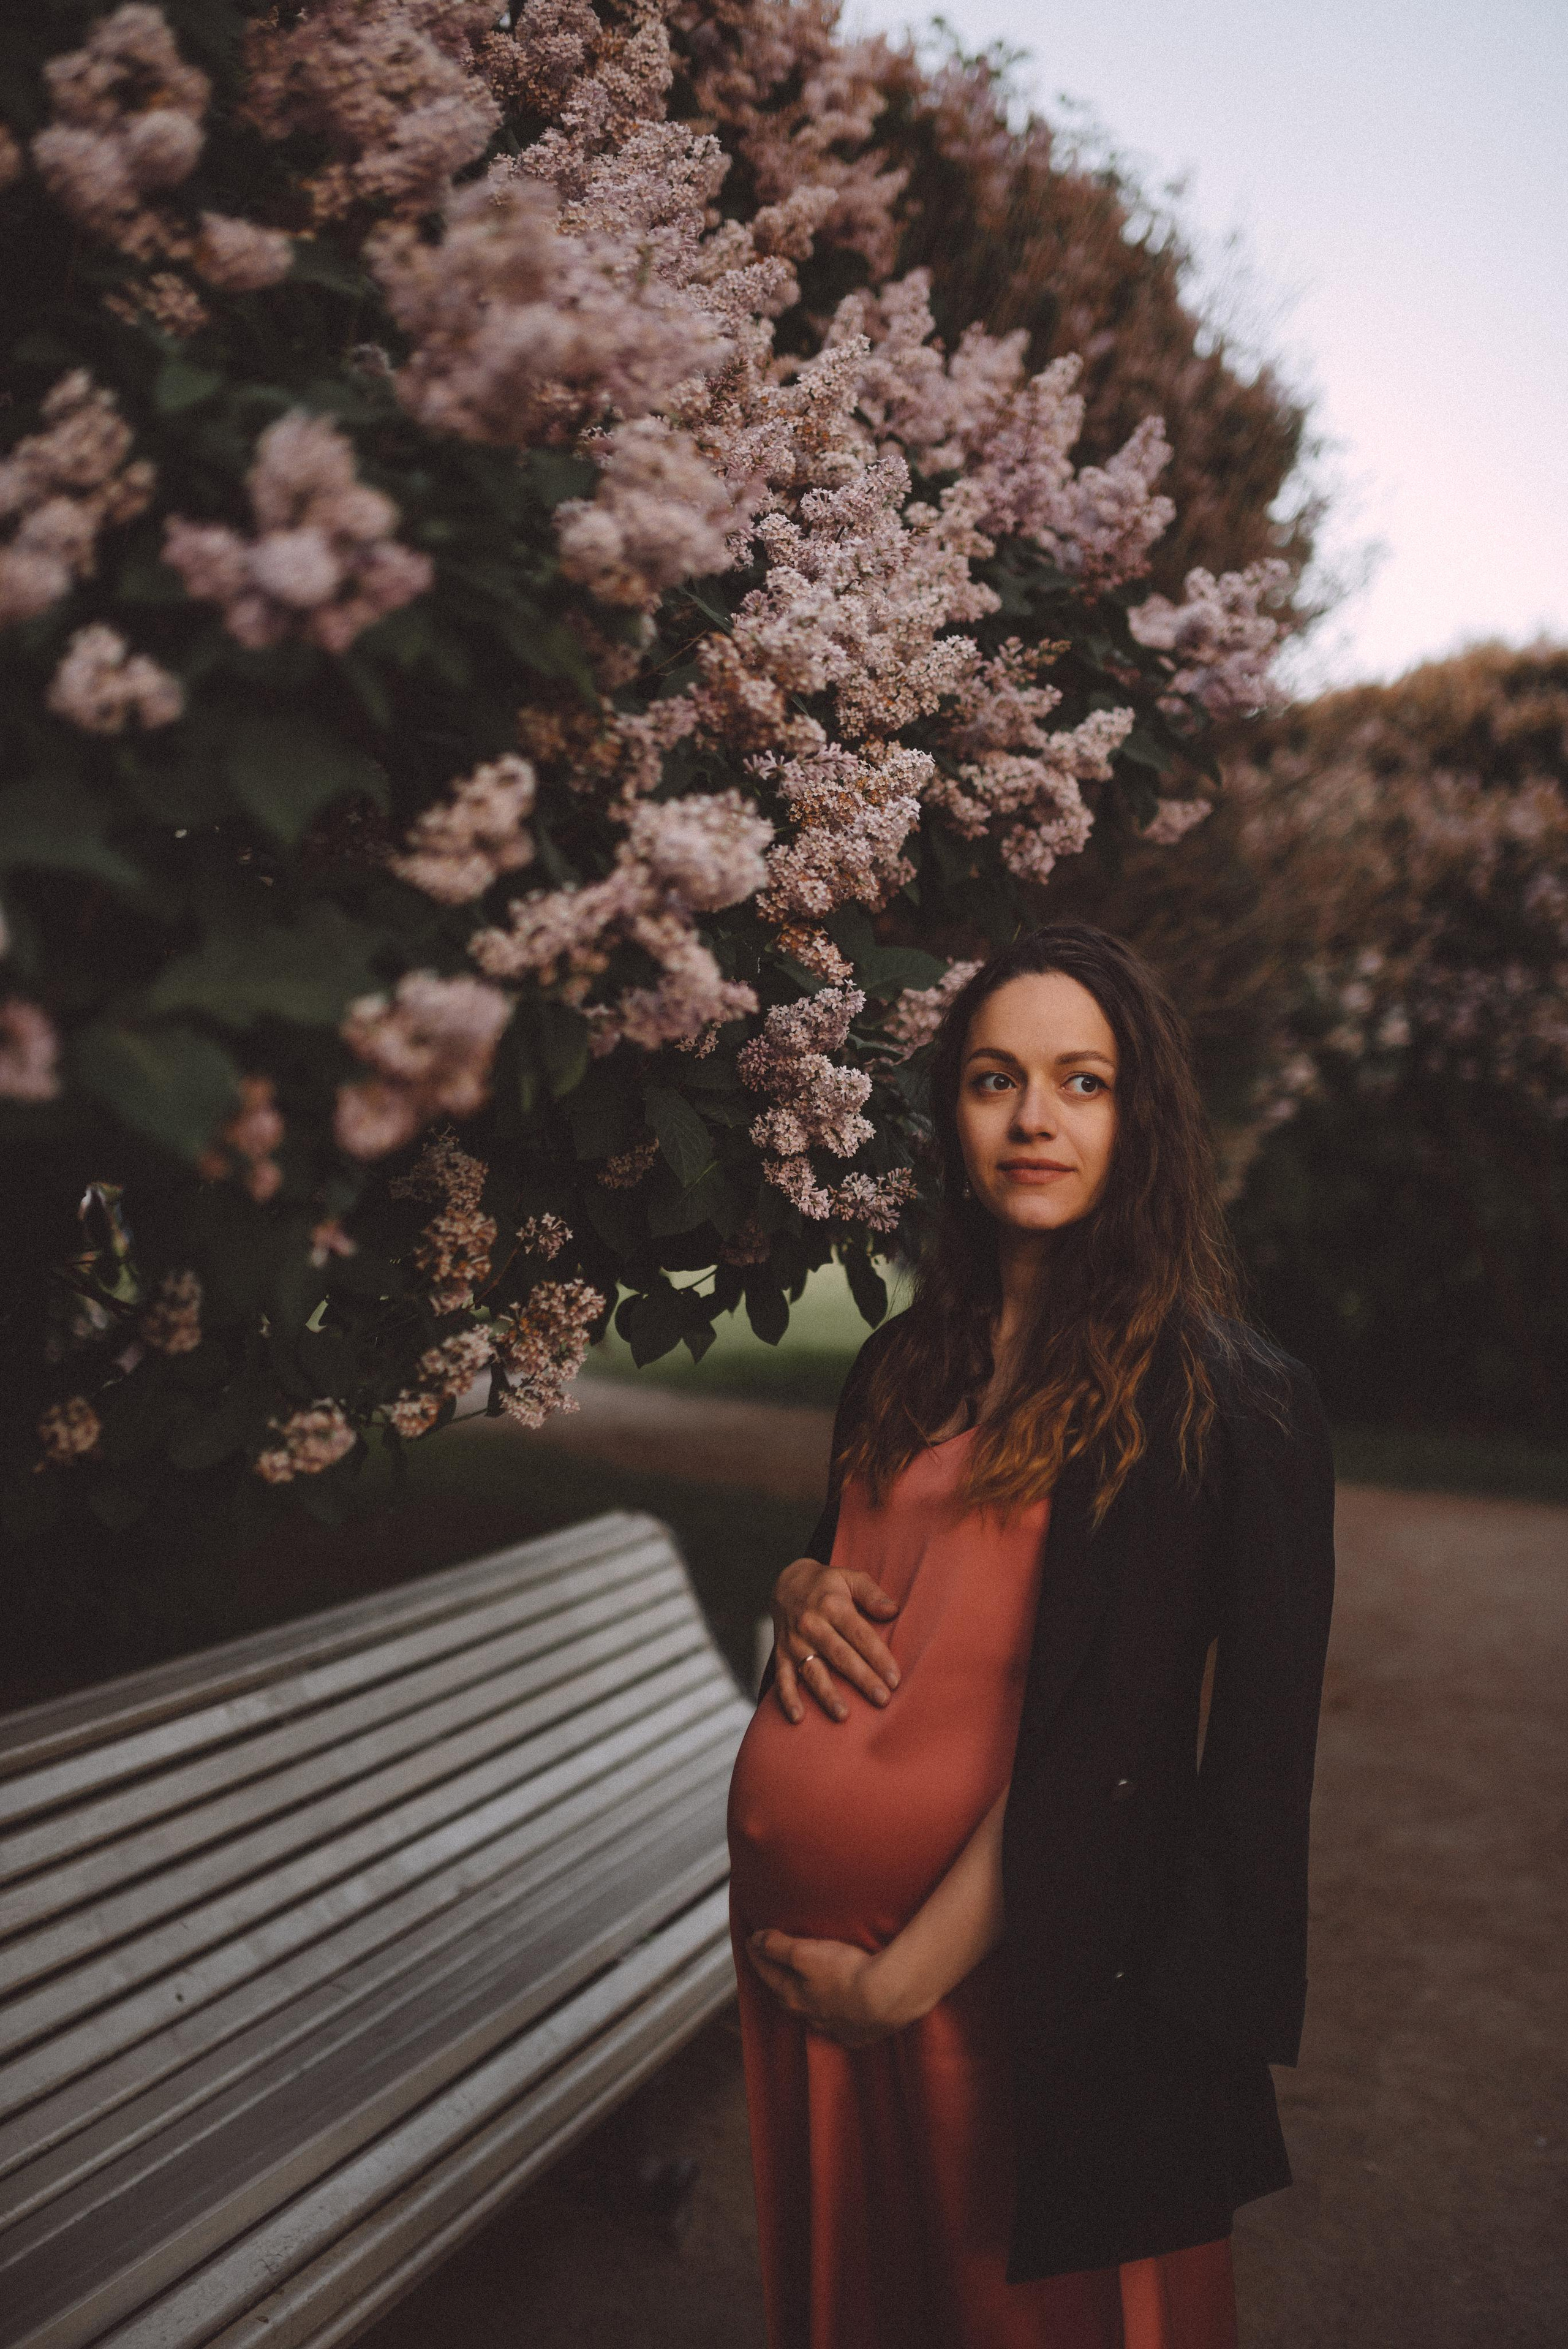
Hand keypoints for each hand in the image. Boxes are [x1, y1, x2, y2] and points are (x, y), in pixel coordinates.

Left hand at [745, 1928, 902, 2045]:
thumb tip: (755, 1940)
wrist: (888, 1995)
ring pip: (814, 2014)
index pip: (768, 1973)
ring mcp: (835, 2027)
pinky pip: (841, 2027)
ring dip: (807, 2000)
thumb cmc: (846, 1972)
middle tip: (773, 1966)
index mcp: (794, 1996)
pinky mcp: (859, 2034)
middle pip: (787, 1997)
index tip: (750, 1941)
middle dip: (778, 1981)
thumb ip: (778, 1946)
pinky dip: (836, 2017)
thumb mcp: (805, 1952)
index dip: (757, 1955)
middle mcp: (811, 2016)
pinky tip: (841, 2011)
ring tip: (807, 1987)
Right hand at [770, 1556, 899, 1723]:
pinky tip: (799, 1718)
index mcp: (832, 1605)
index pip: (859, 1634)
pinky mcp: (781, 1654)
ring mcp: (794, 1642)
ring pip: (812, 1671)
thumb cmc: (827, 1585)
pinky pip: (783, 1678)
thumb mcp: (850, 1577)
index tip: (894, 1678)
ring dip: (827, 1694)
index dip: (877, 1657)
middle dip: (862, 1678)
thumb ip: (872, 1594)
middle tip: (882, 1699)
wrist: (787, 1583)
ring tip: (843, 1715)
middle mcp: (812, 1624)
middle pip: (840, 1655)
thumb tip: (893, 1610)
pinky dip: (788, 1698)